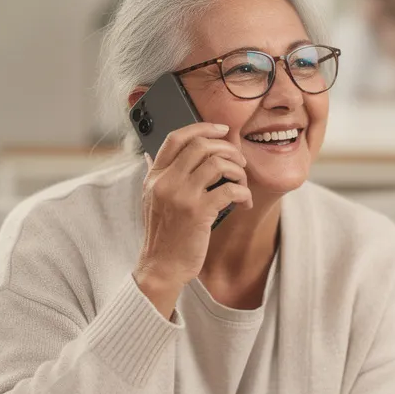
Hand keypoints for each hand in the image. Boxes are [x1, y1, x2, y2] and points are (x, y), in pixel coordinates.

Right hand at [135, 122, 252, 316]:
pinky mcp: (198, 213)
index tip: (222, 129)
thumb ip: (154, 175)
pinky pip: (230, 190)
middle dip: (227, 148)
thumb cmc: (162, 234)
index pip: (176, 137)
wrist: (161, 266)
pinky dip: (243, 193)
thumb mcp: (150, 199)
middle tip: (239, 161)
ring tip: (242, 183)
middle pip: (201, 145)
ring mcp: (182, 196)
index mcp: (155, 176)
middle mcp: (166, 181)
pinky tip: (244, 202)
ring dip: (238, 170)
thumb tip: (150, 154)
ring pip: (218, 163)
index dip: (202, 127)